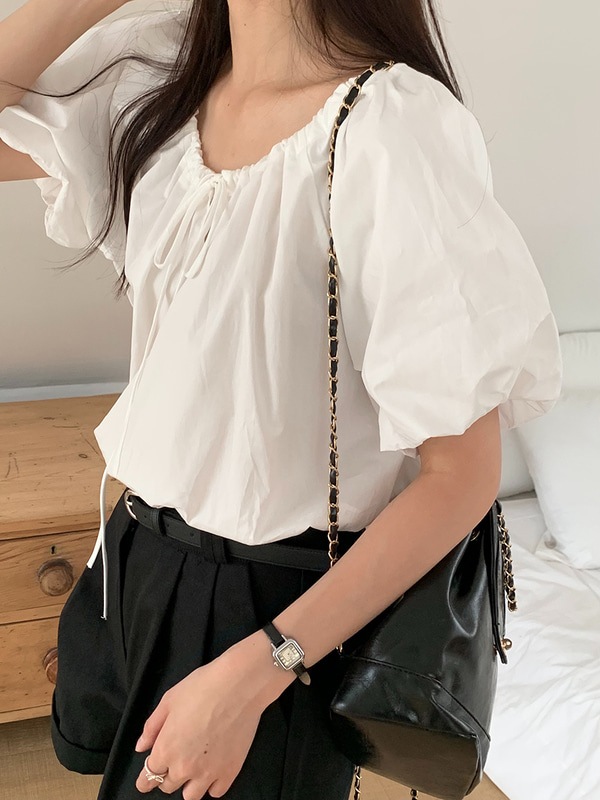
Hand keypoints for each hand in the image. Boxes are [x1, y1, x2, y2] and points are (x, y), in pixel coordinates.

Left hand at [133, 637, 292, 798]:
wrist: (239, 686)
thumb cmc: (203, 687)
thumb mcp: (169, 700)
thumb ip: (152, 727)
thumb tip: (142, 747)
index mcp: (166, 749)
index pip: (148, 778)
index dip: (144, 779)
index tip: (145, 779)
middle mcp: (185, 767)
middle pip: (168, 786)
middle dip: (167, 776)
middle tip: (175, 759)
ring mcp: (209, 772)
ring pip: (191, 795)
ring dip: (188, 784)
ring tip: (193, 767)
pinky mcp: (230, 771)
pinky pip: (216, 792)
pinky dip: (212, 784)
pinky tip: (212, 769)